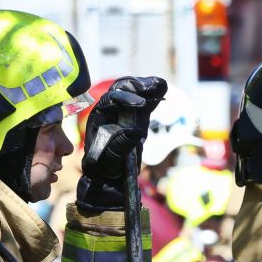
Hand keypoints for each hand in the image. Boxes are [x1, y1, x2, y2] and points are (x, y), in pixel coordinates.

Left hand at [77, 76, 167, 209]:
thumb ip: (121, 145)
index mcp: (99, 117)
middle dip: (135, 86)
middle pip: (121, 89)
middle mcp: (111, 110)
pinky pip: (145, 101)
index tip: (139, 104)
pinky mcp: (137, 116)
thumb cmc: (105, 167)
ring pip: (134, 92)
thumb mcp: (110, 158)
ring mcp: (125, 111)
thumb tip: (134, 130)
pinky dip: (153, 95)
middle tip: (150, 87)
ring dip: (146, 86)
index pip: (110, 99)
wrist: (110, 175)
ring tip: (159, 86)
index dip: (124, 98)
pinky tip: (162, 89)